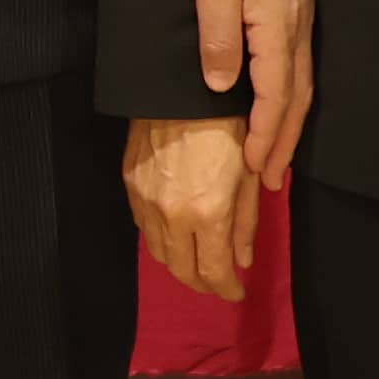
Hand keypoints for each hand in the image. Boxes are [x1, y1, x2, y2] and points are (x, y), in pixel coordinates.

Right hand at [126, 114, 265, 302]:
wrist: (182, 87)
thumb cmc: (227, 124)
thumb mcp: (248, 174)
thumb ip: (245, 223)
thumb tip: (242, 261)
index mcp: (208, 213)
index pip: (214, 272)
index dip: (227, 289)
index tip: (237, 292)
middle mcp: (172, 215)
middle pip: (182, 271)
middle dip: (203, 284)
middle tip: (218, 283)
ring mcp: (146, 200)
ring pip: (159, 253)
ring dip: (180, 265)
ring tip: (198, 261)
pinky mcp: (130, 184)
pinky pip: (143, 227)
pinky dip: (161, 239)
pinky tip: (175, 233)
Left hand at [187, 0, 317, 202]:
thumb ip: (216, 34)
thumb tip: (220, 87)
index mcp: (275, 27)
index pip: (275, 98)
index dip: (266, 138)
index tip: (257, 172)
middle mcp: (296, 28)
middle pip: (297, 100)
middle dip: (284, 144)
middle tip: (271, 182)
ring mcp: (300, 16)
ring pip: (302, 84)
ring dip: (290, 124)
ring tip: (277, 155)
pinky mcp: (295, 4)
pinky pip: (298, 63)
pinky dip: (292, 96)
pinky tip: (282, 102)